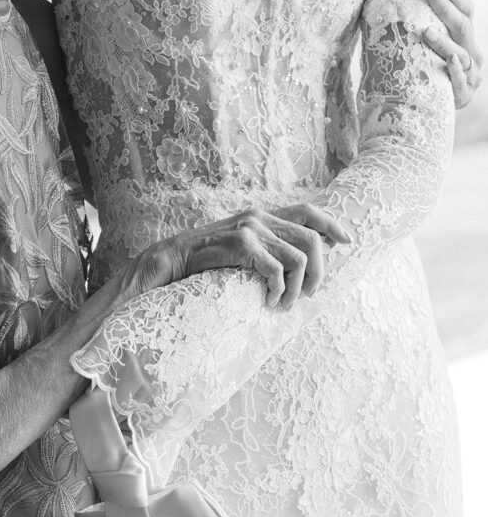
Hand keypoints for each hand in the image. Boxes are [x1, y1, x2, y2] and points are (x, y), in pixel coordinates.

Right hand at [126, 206, 349, 308]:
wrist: (170, 260)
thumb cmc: (205, 261)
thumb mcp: (240, 247)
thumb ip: (267, 246)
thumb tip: (300, 259)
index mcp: (261, 216)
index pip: (307, 212)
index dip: (331, 225)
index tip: (347, 242)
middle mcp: (259, 217)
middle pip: (311, 239)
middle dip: (319, 270)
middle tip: (310, 294)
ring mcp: (251, 229)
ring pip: (298, 258)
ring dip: (296, 288)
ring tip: (284, 305)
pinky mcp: (241, 245)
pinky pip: (277, 269)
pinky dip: (278, 290)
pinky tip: (268, 302)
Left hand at [424, 0, 483, 108]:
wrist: (432, 109)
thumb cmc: (431, 72)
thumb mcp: (435, 47)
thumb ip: (435, 25)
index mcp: (467, 39)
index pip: (467, 12)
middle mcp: (473, 53)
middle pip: (463, 27)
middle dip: (446, 8)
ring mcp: (471, 74)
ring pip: (460, 54)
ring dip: (444, 41)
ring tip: (427, 31)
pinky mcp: (464, 95)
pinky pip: (461, 81)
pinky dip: (456, 71)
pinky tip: (450, 61)